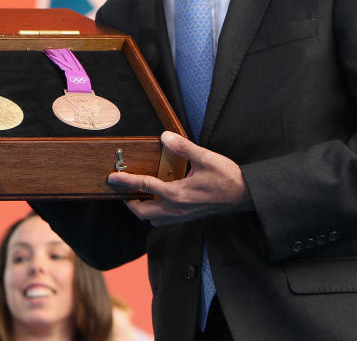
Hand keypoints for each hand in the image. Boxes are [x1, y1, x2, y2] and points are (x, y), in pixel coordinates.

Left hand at [107, 131, 251, 225]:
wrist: (245, 195)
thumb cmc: (227, 177)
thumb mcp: (205, 158)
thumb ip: (183, 147)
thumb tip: (165, 136)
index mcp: (177, 194)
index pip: (145, 187)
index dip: (126, 181)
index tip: (112, 177)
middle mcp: (176, 209)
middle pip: (142, 211)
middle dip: (128, 201)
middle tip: (121, 188)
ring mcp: (182, 215)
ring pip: (152, 218)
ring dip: (141, 208)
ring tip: (136, 194)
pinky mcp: (187, 216)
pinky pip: (164, 219)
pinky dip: (154, 211)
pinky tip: (157, 198)